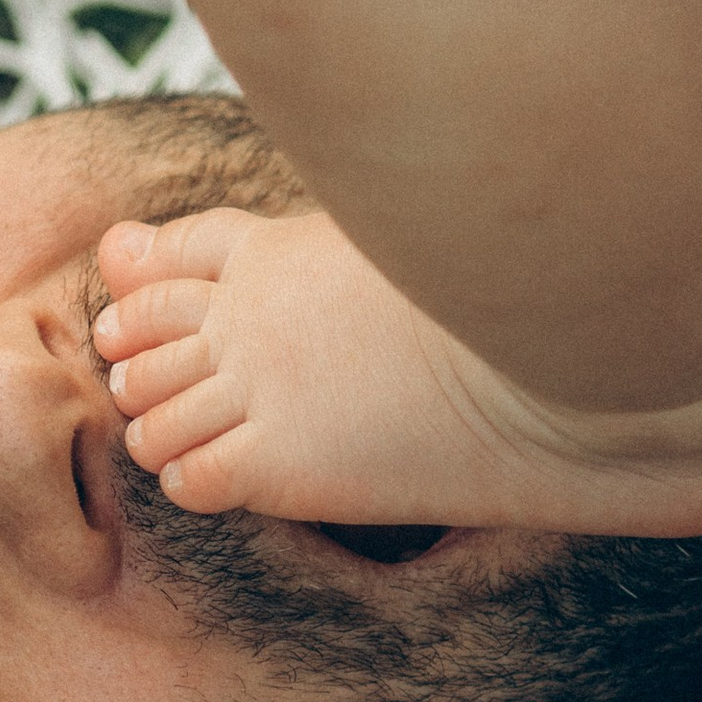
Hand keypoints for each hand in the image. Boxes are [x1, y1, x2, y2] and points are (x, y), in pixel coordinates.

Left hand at [93, 203, 701, 536]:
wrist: (564, 361)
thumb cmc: (511, 292)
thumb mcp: (406, 235)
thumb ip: (335, 237)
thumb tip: (313, 221)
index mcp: (282, 243)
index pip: (168, 258)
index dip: (151, 289)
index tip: (185, 318)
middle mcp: (252, 310)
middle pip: (137, 332)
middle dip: (150, 361)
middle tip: (203, 387)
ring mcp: (260, 385)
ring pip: (148, 414)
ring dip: (171, 428)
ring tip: (229, 439)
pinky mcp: (282, 461)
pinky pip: (186, 479)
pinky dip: (198, 480)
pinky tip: (251, 477)